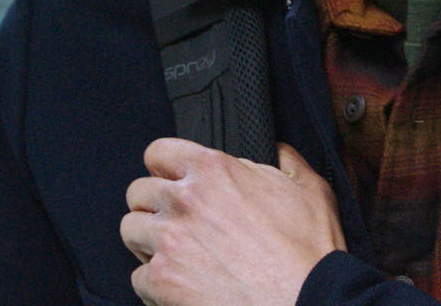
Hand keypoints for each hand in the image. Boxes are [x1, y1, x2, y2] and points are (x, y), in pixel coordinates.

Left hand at [120, 138, 343, 305]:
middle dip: (154, 205)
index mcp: (214, 171)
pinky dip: (155, 282)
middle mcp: (184, 201)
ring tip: (174, 252)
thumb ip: (285, 160)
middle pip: (138, 192)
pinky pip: (138, 276)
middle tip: (176, 221)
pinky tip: (180, 283)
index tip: (171, 179)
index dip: (165, 166)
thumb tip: (276, 151)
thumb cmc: (309, 253)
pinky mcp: (162, 282)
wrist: (307, 302)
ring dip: (148, 240)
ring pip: (130, 230)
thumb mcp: (310, 189)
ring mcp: (168, 242)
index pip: (158, 152)